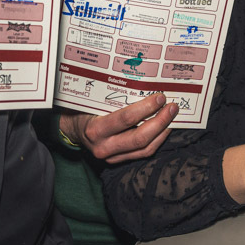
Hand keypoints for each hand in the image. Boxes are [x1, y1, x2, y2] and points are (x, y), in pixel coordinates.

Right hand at [59, 93, 177, 163]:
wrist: (72, 129)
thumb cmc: (84, 110)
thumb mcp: (93, 101)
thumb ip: (114, 97)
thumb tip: (144, 83)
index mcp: (95, 129)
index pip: (125, 119)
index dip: (146, 108)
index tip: (160, 98)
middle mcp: (103, 147)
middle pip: (139, 138)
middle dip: (160, 122)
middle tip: (172, 107)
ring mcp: (111, 157)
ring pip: (144, 149)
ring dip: (162, 132)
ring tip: (172, 117)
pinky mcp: (118, 161)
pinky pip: (142, 153)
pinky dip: (157, 140)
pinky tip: (164, 128)